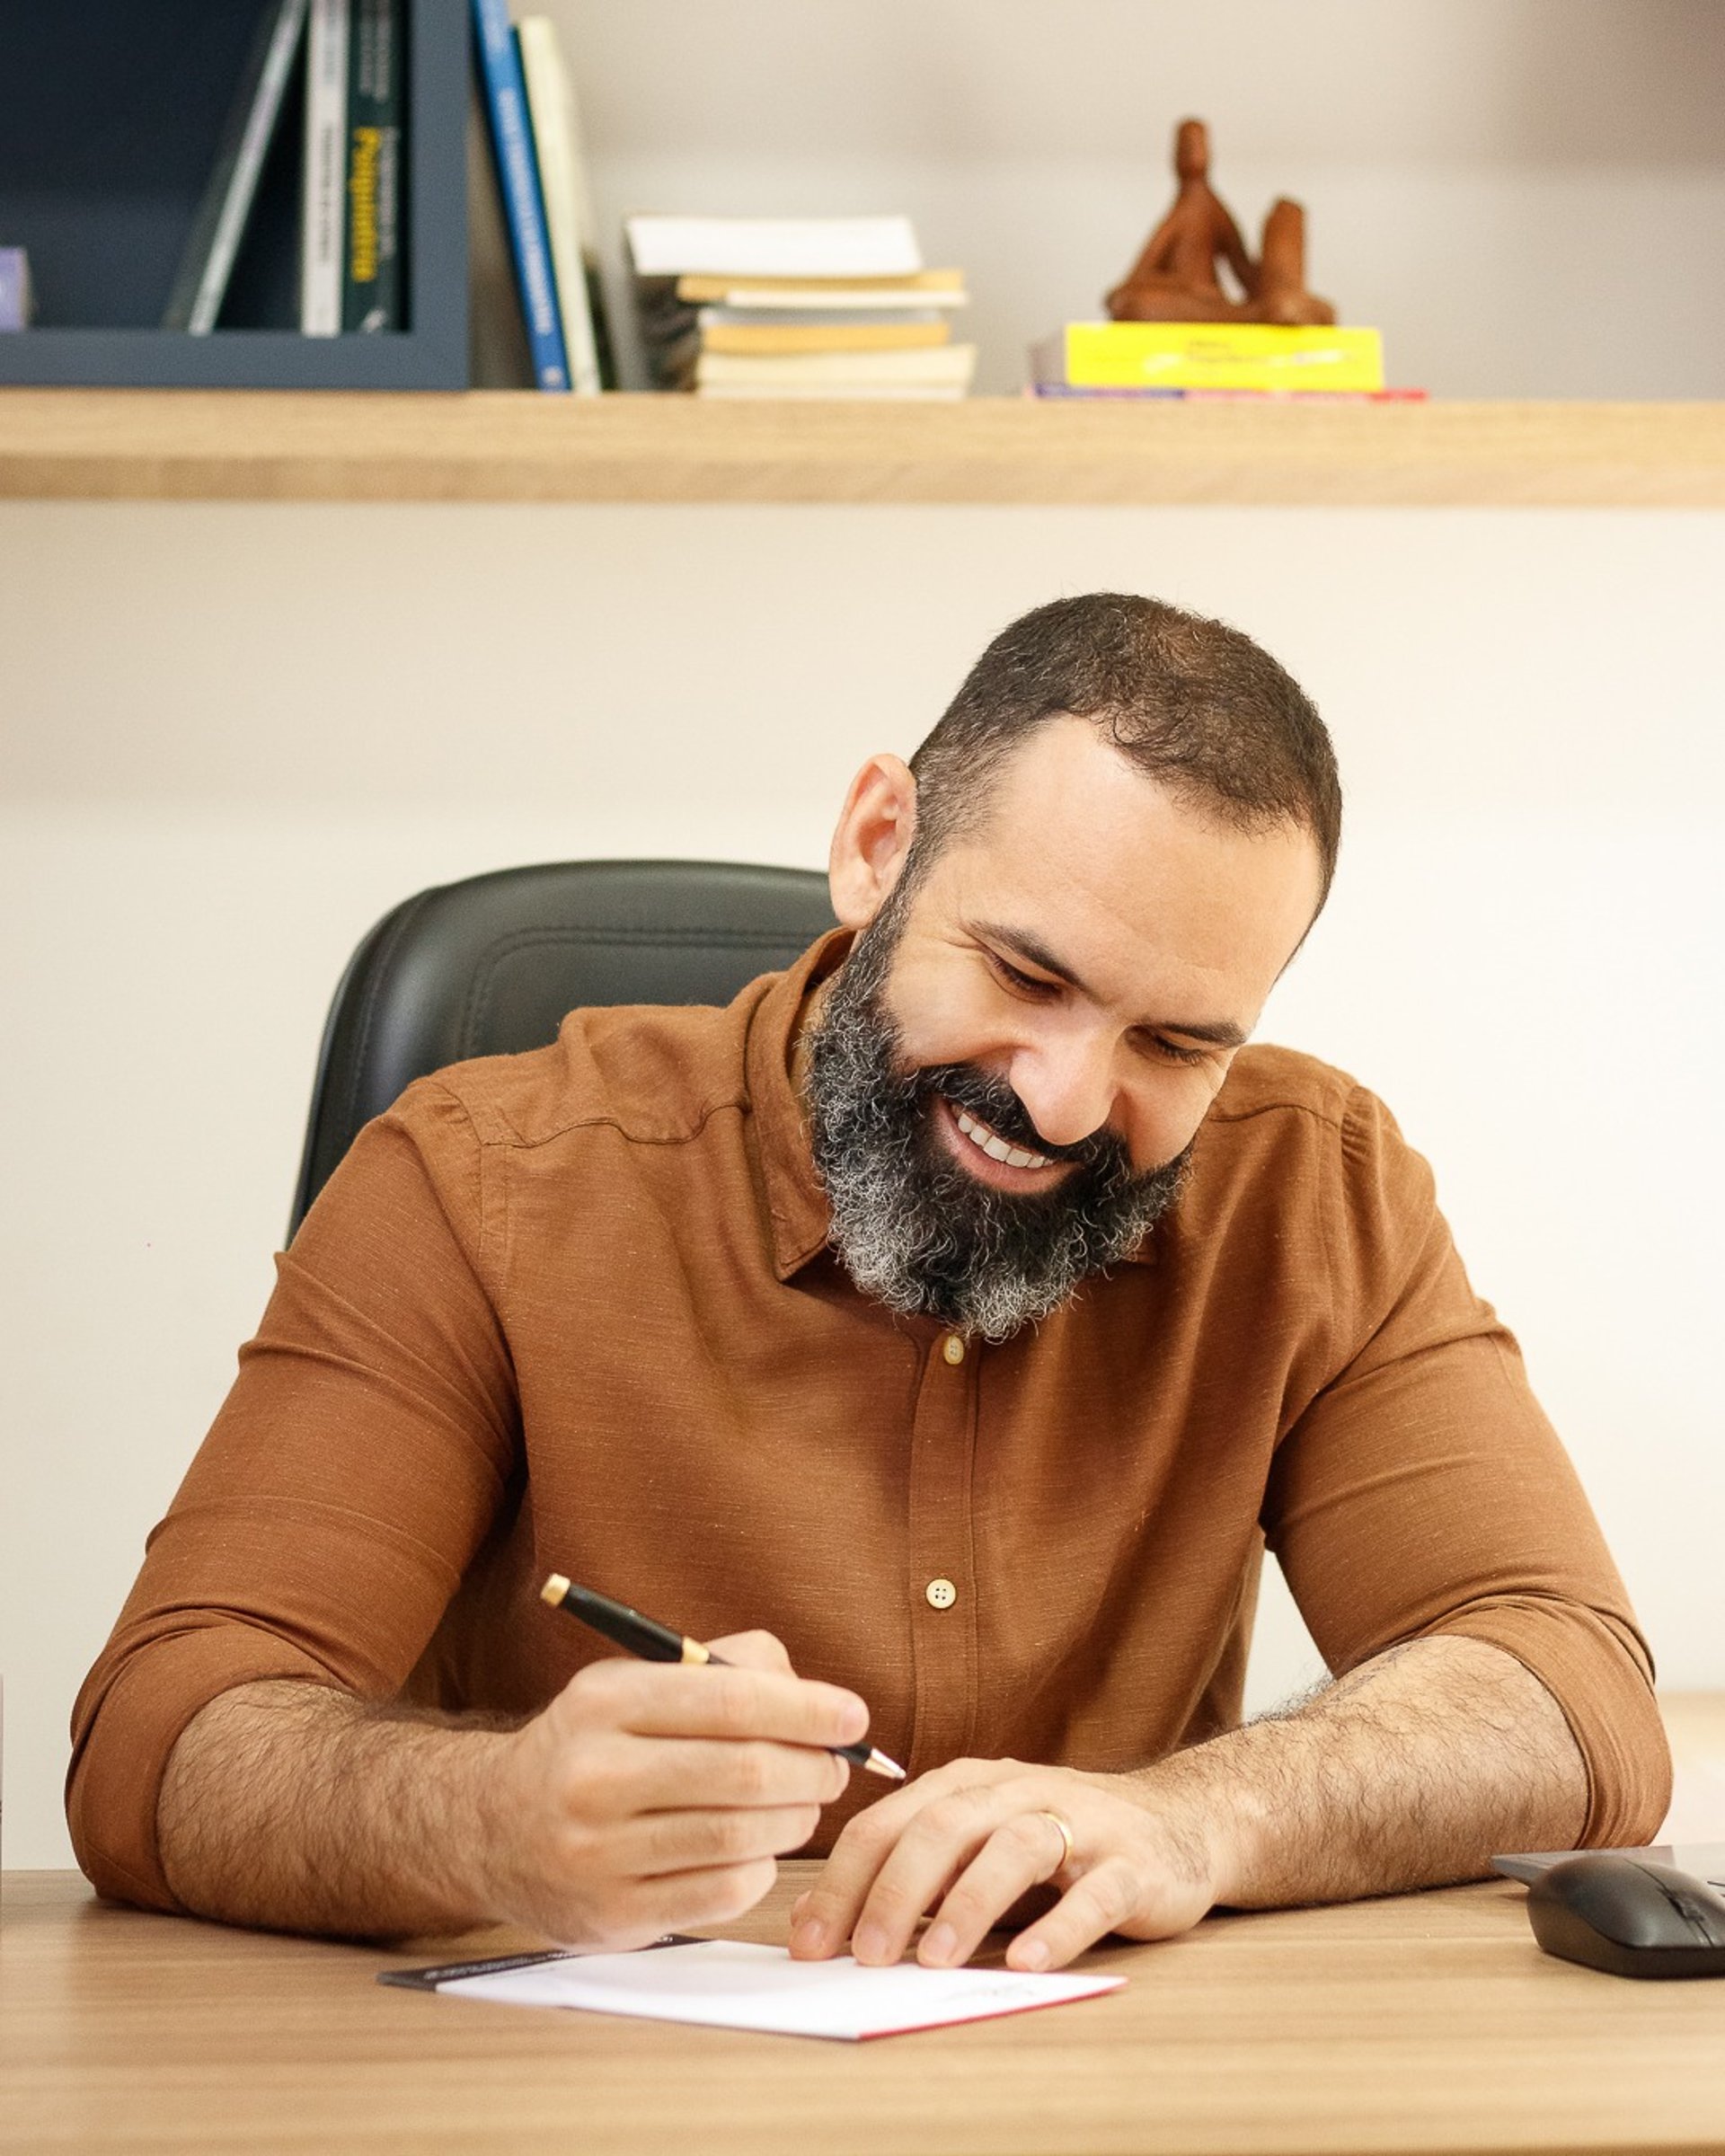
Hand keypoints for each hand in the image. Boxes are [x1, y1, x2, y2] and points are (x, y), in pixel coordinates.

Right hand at [480, 1631, 866, 1950]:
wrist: (490, 1828)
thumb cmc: (592, 1746)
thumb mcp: (635, 1682)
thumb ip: (725, 1668)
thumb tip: (814, 1695)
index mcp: (605, 1703)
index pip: (731, 1701)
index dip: (807, 1709)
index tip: (854, 1716)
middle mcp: (594, 1776)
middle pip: (746, 1773)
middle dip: (814, 1769)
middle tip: (835, 1767)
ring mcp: (598, 1852)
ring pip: (741, 1837)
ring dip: (795, 1820)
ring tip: (800, 1805)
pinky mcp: (612, 1915)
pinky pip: (722, 1892)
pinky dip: (759, 1868)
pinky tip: (754, 1850)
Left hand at [787, 1756, 1217, 1972]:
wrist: (1178, 1822)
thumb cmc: (1058, 1841)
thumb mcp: (977, 1844)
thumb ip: (911, 1873)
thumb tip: (823, 1921)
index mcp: (968, 1784)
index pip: (889, 1823)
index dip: (843, 1879)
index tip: (810, 1941)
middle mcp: (1017, 1792)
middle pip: (943, 1827)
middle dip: (894, 1890)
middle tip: (862, 1954)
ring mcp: (1079, 1823)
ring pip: (1014, 1848)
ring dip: (967, 1904)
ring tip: (932, 1960)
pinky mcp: (1132, 1865)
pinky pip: (1093, 1894)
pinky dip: (1057, 1929)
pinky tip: (1025, 1965)